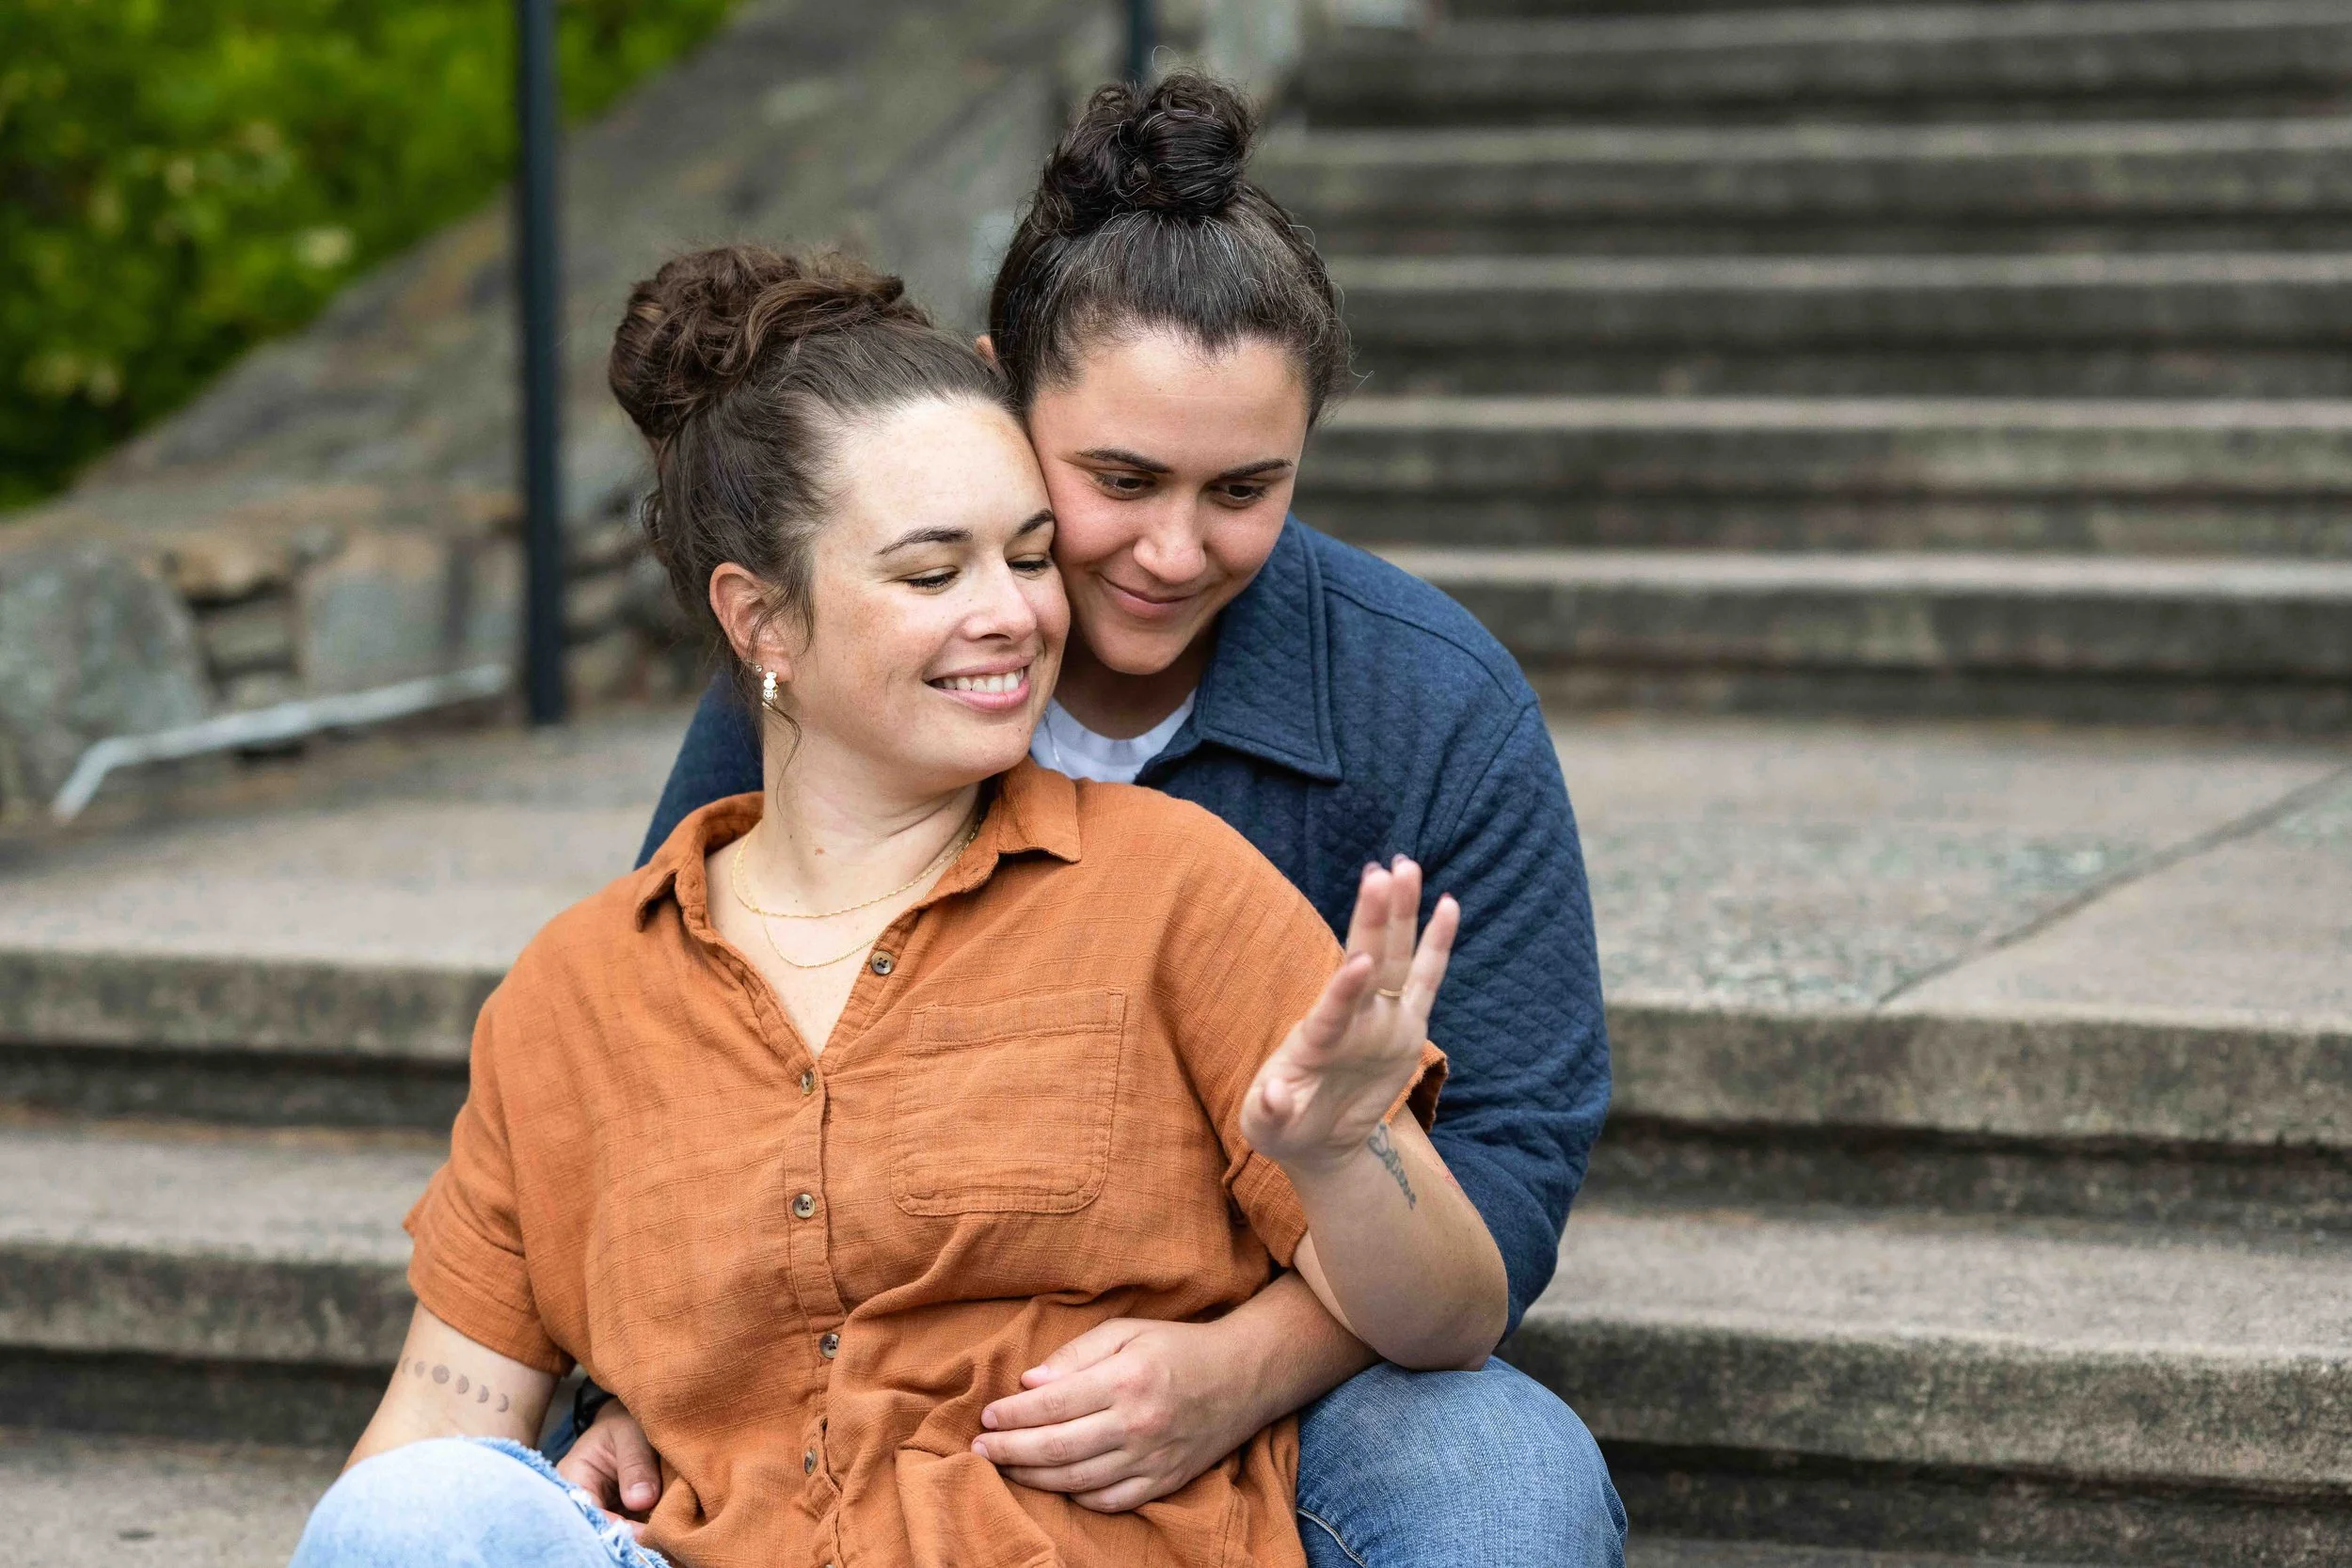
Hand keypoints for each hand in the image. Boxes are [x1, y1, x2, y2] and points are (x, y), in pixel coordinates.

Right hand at [554, 1398, 662, 1536]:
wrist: (630, 1420)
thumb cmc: (626, 1421)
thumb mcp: (631, 1432)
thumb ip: (636, 1463)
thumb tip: (642, 1501)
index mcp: (572, 1477)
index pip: (589, 1513)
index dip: (617, 1526)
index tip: (646, 1530)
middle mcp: (579, 1500)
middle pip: (599, 1529)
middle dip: (629, 1534)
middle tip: (658, 1535)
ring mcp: (598, 1510)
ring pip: (615, 1533)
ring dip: (639, 1535)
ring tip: (663, 1531)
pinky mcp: (616, 1516)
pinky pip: (628, 1530)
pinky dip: (645, 1531)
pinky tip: (662, 1530)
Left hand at [970, 1317, 1271, 1511]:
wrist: (1242, 1377)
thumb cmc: (1177, 1347)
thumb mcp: (1127, 1332)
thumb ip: (1076, 1355)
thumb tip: (1029, 1383)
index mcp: (1125, 1380)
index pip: (1052, 1406)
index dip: (1013, 1414)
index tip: (987, 1416)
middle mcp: (1137, 1425)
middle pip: (1057, 1448)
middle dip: (1010, 1451)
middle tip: (978, 1449)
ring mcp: (1151, 1459)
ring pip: (1077, 1481)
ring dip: (1032, 1478)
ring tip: (1004, 1468)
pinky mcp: (1164, 1482)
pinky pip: (1110, 1501)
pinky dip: (1076, 1498)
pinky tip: (1054, 1485)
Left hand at [1241, 857, 1457, 1172]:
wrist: (1318, 1138)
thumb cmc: (1284, 1126)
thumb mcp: (1267, 1126)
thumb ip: (1270, 1110)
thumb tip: (1274, 1097)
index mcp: (1316, 1041)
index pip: (1333, 1009)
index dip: (1345, 988)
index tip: (1360, 961)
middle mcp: (1351, 1020)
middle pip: (1367, 962)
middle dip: (1374, 919)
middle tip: (1382, 872)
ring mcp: (1380, 1019)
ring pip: (1396, 958)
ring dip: (1402, 913)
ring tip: (1407, 866)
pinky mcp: (1407, 1027)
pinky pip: (1427, 980)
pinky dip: (1437, 945)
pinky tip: (1447, 905)